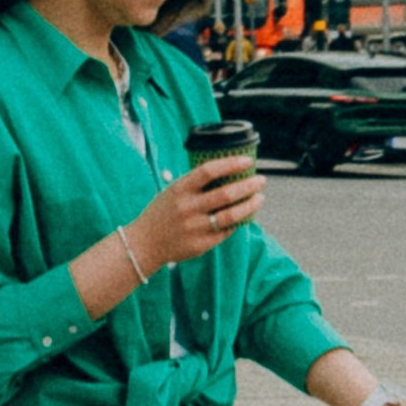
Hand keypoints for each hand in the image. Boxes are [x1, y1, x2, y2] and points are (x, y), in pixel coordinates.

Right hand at [129, 156, 265, 272]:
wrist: (144, 243)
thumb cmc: (163, 212)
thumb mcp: (173, 191)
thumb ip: (196, 183)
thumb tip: (230, 171)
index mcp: (179, 189)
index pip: (208, 170)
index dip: (231, 164)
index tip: (247, 161)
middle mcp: (187, 208)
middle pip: (226, 194)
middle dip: (248, 185)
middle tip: (261, 180)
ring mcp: (195, 228)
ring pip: (231, 216)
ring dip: (250, 205)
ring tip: (259, 198)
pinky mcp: (201, 244)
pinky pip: (226, 231)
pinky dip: (238, 222)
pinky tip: (245, 215)